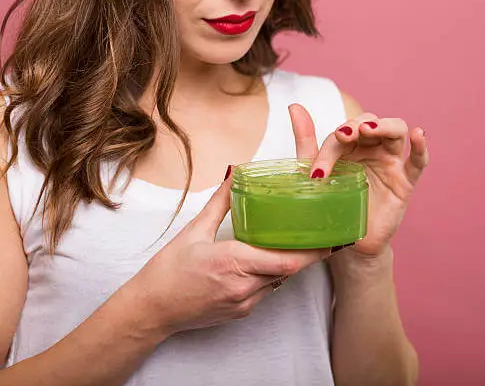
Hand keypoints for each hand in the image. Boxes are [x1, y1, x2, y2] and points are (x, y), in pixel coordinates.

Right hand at [126, 168, 330, 335]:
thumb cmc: (168, 271)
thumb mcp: (194, 231)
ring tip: (301, 244)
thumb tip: (234, 173)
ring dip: (290, 264)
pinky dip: (272, 275)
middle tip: (326, 237)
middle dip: (309, 255)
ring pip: (279, 281)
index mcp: (234, 263)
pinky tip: (268, 261)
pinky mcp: (241, 312)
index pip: (286, 261)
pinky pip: (267, 291)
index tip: (331, 239)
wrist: (151, 310)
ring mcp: (244, 302)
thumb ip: (220, 203)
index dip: (313, 251)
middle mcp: (244, 286)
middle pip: (289, 271)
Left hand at [289, 104, 428, 256]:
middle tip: (343, 136)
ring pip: (395, 131)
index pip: (342, 134)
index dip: (329, 149)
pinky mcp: (405, 182)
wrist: (346, 241)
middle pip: (370, 122)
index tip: (316, 174)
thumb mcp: (315, 173)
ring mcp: (390, 162)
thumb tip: (294, 106)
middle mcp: (372, 148)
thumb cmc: (332, 204)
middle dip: (355, 126)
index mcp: (349, 145)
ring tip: (368, 129)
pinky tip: (418, 134)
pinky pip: (418, 162)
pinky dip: (421, 147)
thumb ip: (307, 140)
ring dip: (383, 126)